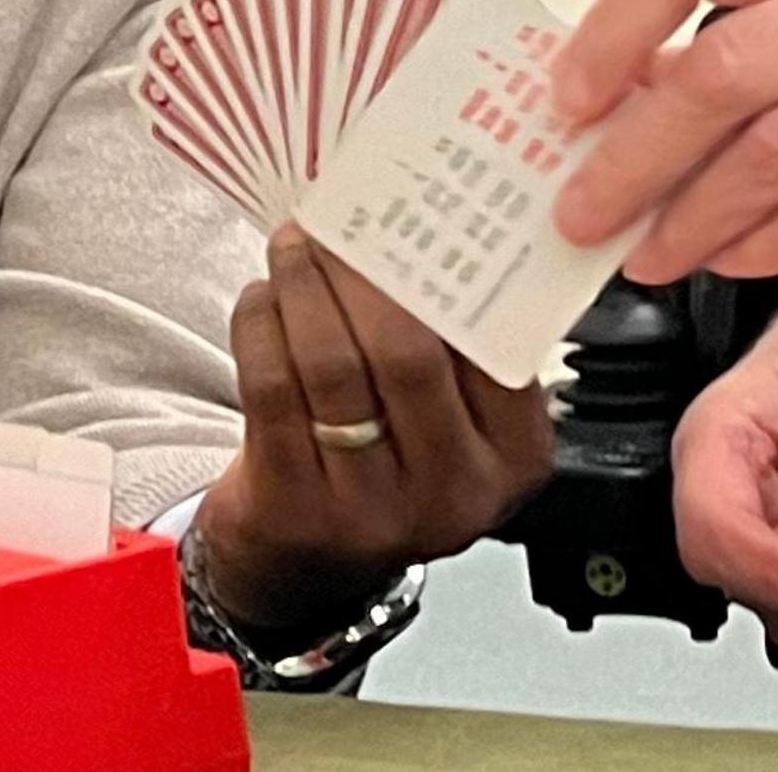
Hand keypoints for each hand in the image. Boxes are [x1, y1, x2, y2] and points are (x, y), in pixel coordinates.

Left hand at [194, 228, 554, 629]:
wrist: (310, 562)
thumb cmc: (392, 463)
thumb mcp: (460, 424)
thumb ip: (467, 350)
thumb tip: (430, 225)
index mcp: (514, 456)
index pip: (490, 348)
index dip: (448, 273)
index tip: (414, 215)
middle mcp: (452, 491)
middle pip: (406, 354)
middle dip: (364, 270)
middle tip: (339, 219)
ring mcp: (371, 509)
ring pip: (332, 366)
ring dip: (306, 286)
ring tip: (294, 243)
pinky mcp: (293, 507)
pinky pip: (271, 391)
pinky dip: (262, 326)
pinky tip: (263, 296)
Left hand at [549, 0, 777, 281]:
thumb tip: (634, 85)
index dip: (618, 22)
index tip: (571, 92)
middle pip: (725, 66)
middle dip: (635, 153)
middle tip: (586, 203)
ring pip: (776, 153)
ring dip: (693, 219)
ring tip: (649, 251)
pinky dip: (769, 245)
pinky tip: (735, 259)